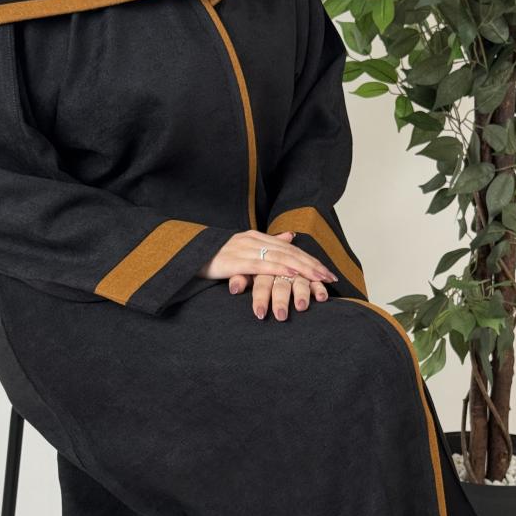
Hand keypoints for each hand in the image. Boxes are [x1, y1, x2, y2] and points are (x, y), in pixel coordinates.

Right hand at [197, 229, 337, 284]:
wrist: (185, 256)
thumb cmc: (214, 257)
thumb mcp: (244, 249)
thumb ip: (268, 244)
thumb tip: (290, 237)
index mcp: (256, 237)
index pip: (290, 249)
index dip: (310, 260)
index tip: (326, 272)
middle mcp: (253, 240)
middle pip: (290, 252)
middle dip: (312, 266)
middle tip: (330, 278)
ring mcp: (244, 249)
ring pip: (281, 258)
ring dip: (303, 268)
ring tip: (319, 278)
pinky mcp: (235, 261)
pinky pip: (262, 265)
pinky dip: (280, 269)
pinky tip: (294, 274)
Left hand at [229, 272, 329, 320]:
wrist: (259, 249)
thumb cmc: (248, 265)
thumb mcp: (240, 270)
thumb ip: (239, 278)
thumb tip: (233, 289)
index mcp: (262, 263)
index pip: (261, 281)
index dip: (260, 297)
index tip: (260, 314)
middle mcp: (280, 265)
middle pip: (280, 283)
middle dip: (281, 300)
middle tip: (281, 317)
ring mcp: (294, 268)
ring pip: (300, 279)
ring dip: (303, 293)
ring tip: (302, 308)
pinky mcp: (307, 272)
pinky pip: (315, 281)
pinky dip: (319, 287)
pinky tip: (322, 298)